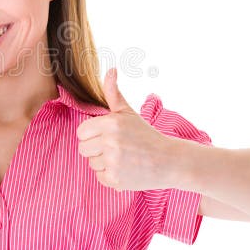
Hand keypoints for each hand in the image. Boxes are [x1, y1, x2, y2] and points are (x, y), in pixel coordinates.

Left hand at [76, 68, 177, 191]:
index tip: (106, 136)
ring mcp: (113, 162)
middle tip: (116, 148)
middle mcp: (110, 142)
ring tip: (122, 158)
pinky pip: (100, 177)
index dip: (91, 134)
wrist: (169, 161)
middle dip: (96, 149)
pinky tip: (125, 169)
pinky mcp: (115, 179)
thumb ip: (113, 93)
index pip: (81, 132)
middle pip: (83, 149)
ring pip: (91, 164)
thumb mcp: (128, 112)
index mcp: (110, 123)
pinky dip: (110, 176)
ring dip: (103, 163)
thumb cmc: (145, 135)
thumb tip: (111, 70)